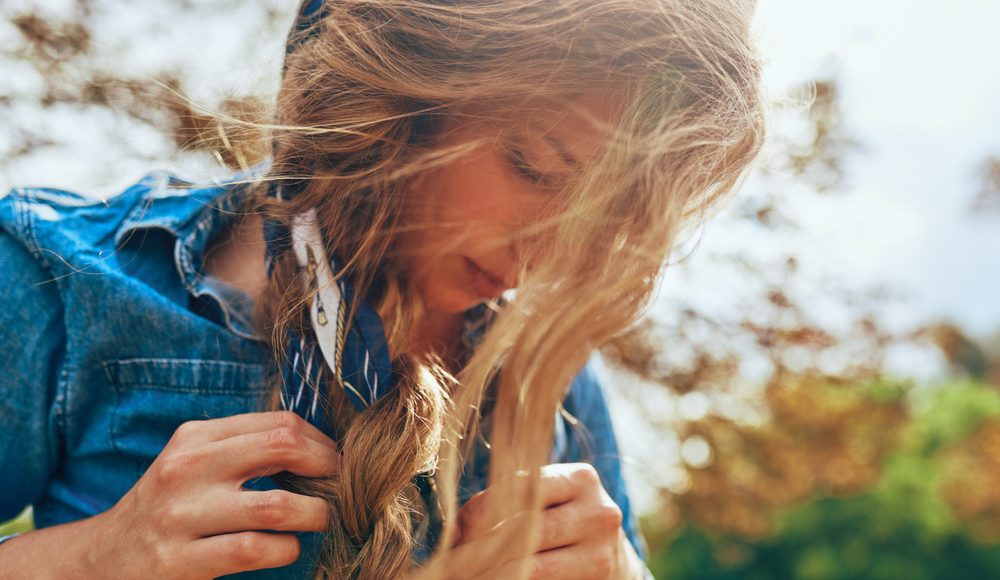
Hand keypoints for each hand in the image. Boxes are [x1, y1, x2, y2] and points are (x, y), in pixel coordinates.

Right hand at [90, 411, 340, 578]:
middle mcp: (188, 468)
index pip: (279, 423)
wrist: (101, 559)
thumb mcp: (194, 464)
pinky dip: (286, 549)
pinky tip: (287, 548)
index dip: (322, 442)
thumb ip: (244, 447)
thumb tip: (320, 445)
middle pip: (283, 447)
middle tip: (340, 486)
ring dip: (314, 514)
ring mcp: (182, 514)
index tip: (335, 461)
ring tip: (320, 519)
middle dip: (326, 467)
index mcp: (196, 437)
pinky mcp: (179, 560)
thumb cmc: (168, 508)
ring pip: (276, 505)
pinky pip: (255, 549)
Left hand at [447, 462, 644, 579]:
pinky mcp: (599, 577)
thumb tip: (455, 529)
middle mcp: (597, 512)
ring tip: (460, 576)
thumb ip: (511, 502)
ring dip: (490, 574)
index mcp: (580, 479)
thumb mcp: (547, 500)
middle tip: (448, 562)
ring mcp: (601, 551)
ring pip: (531, 567)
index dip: (480, 511)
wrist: (611, 556)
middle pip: (525, 530)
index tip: (454, 532)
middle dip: (480, 548)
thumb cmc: (564, 519)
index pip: (521, 489)